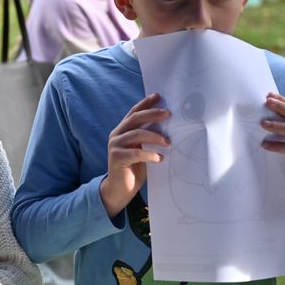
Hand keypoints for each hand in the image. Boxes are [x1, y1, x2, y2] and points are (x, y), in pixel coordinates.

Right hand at [100, 93, 169, 217]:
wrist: (120, 189)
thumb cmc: (135, 168)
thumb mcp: (142, 148)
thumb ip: (148, 137)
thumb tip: (170, 126)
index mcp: (122, 130)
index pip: (134, 112)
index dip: (145, 103)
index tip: (158, 96)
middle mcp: (117, 135)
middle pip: (135, 119)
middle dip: (152, 114)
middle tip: (168, 114)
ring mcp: (115, 146)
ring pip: (136, 134)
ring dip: (154, 136)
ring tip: (168, 142)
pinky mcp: (116, 158)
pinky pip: (135, 152)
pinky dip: (149, 154)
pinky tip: (159, 158)